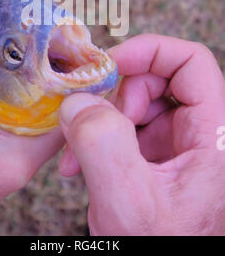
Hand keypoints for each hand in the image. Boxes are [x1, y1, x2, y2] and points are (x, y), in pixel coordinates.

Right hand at [59, 34, 224, 234]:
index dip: (149, 52)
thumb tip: (78, 101)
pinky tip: (81, 163)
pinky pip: (127, 128)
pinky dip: (100, 137)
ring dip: (101, 118)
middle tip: (88, 121)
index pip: (191, 62)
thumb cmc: (162, 251)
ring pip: (138, 103)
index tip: (108, 66)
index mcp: (216, 137)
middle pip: (158, 79)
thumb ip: (102, 145)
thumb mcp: (129, 203)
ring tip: (77, 152)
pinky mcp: (159, 159)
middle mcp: (203, 136)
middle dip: (116, 96)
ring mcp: (180, 147)